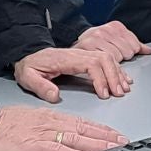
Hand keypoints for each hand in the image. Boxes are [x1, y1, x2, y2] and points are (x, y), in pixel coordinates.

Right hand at [0, 106, 124, 150]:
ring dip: (97, 145)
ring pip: (77, 139)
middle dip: (106, 137)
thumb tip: (55, 134)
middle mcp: (50, 124)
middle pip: (84, 130)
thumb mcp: (25, 120)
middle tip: (123, 143)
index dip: (100, 129)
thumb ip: (42, 127)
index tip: (114, 134)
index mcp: (48, 118)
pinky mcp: (33, 146)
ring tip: (114, 149)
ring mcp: (43, 135)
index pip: (80, 123)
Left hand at [14, 45, 132, 101]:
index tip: (104, 94)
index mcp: (65, 59)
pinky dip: (116, 69)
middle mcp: (77, 54)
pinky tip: (122, 79)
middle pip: (103, 59)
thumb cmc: (30, 66)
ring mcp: (82, 54)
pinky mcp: (85, 58)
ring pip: (107, 58)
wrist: (28, 54)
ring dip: (117, 73)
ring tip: (123, 89)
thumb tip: (55, 96)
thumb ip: (40, 86)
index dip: (100, 78)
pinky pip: (105, 60)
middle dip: (114, 76)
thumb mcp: (27, 77)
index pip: (90, 64)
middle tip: (119, 93)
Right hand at [74, 21, 150, 63]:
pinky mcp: (87, 46)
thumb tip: (148, 50)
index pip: (135, 44)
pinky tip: (102, 66)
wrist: (74, 45)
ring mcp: (96, 37)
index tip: (125, 54)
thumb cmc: (96, 44)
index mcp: (115, 26)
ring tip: (107, 62)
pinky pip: (104, 60)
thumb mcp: (115, 40)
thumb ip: (133, 44)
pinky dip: (105, 67)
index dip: (132, 53)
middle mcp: (106, 30)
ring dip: (114, 64)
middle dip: (123, 59)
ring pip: (117, 57)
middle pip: (127, 51)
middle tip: (115, 59)